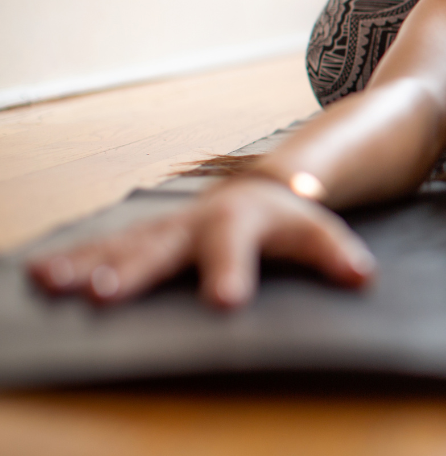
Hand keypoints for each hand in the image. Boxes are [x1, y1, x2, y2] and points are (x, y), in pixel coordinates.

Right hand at [27, 177, 376, 308]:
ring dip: (90, 264)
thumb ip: (335, 254)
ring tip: (56, 284)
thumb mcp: (315, 232)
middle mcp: (197, 221)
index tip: (223, 303)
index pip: (240, 248)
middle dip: (135, 270)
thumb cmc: (289, 216)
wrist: (265, 185)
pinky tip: (41, 275)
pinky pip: (107, 247)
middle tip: (105, 293)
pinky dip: (76, 259)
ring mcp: (169, 228)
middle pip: (165, 246)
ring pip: (124, 245)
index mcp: (243, 221)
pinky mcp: (147, 237)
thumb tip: (361, 277)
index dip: (232, 272)